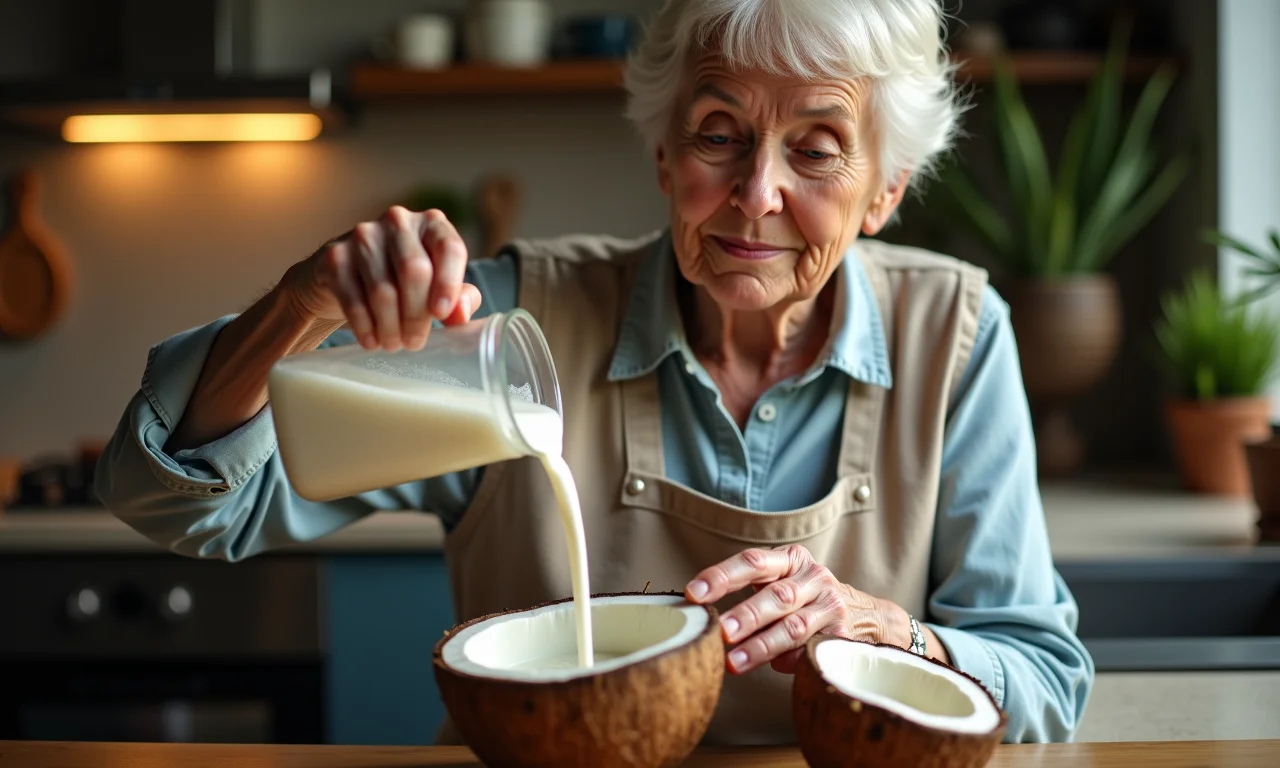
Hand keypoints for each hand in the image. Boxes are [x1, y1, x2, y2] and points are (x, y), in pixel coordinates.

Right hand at [286, 206, 481, 351]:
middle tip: (414, 343)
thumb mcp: (438, 286)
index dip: (448, 283)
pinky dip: (365, 326)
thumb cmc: (404, 281)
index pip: (449, 248)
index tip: (442, 315)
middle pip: (414, 271)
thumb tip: (460, 315)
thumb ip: (460, 298)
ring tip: (394, 344)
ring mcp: (363, 235)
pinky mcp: (336, 256)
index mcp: (432, 224)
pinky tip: (372, 341)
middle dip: (416, 315)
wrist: (347, 276)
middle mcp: (398, 221)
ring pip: (383, 290)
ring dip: (390, 326)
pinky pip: (353, 299)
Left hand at [684, 544, 897, 674]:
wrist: (865, 614)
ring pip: (793, 626)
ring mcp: (831, 606)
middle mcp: (813, 577)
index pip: (752, 562)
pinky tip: (775, 667)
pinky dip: (790, 660)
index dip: (722, 577)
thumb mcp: (780, 584)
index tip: (694, 593)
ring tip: (734, 661)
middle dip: (746, 614)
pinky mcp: (842, 635)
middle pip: (776, 595)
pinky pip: (811, 650)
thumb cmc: (804, 599)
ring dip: (761, 646)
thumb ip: (748, 597)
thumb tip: (704, 623)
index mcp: (790, 559)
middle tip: (720, 631)